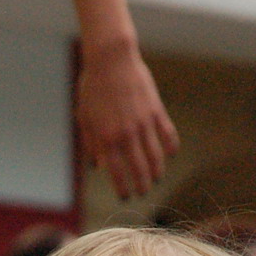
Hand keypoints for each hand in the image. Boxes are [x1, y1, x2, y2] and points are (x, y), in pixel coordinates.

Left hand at [76, 39, 178, 198]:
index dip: (123, 188)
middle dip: (142, 185)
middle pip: (139, 169)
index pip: (117, 173)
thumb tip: (98, 166)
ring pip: (156, 157)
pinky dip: (171, 148)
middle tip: (143, 192)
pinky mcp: (156, 111)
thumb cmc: (93, 87)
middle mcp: (126, 135)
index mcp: (106, 138)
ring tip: (156, 178)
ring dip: (157, 172)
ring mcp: (143, 123)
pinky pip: (168, 135)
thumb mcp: (84, 116)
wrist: (111, 59)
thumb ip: (91, 143)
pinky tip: (170, 155)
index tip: (126, 197)